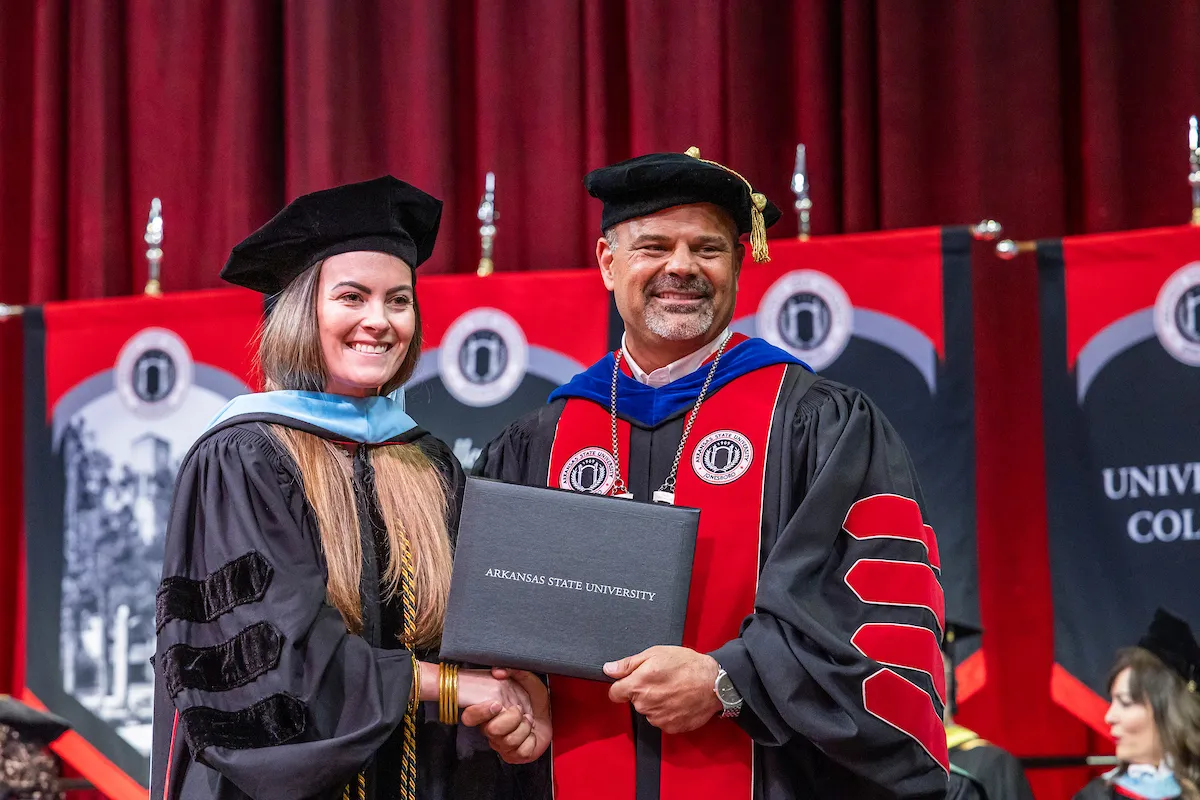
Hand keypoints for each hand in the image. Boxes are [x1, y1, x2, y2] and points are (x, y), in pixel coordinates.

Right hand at [461, 668, 551, 763]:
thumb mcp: (529, 682)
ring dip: (524, 727)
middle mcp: (490, 730)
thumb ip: (515, 671)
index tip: (497, 704)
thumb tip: (498, 671)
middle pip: (492, 730)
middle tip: (520, 711)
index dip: (480, 712)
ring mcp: (501, 744)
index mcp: (488, 712)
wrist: (549, 718)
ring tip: (528, 721)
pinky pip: (521, 751)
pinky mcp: (514, 755)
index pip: (469, 717)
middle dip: (512, 718)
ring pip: (509, 741)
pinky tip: (531, 734)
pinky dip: (531, 741)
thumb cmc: (534, 701)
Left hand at [604, 645, 722, 733]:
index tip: (630, 681)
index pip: (614, 693)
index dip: (621, 686)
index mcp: (638, 685)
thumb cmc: (686, 664)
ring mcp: (658, 718)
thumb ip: (628, 664)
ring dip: (655, 703)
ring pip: (648, 711)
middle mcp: (645, 705)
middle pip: (633, 701)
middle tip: (660, 680)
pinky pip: (661, 720)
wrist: (714, 683)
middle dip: (642, 692)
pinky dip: (667, 712)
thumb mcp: (656, 653)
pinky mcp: (670, 727)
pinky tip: (678, 701)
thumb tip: (608, 669)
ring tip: (673, 690)